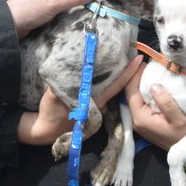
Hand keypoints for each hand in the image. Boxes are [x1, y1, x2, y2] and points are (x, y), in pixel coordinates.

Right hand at [17, 55, 142, 145]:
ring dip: (115, 77)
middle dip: (126, 72)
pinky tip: (104, 75)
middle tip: (134, 55)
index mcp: (94, 101)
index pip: (116, 85)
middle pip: (117, 86)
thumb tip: (70, 68)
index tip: (138, 60)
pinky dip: (106, 84)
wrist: (46, 131)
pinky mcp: (92, 110)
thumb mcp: (53, 96)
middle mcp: (99, 105)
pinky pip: (103, 94)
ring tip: (120, 60)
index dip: (128, 73)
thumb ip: (64, 84)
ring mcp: (97, 108)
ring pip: (110, 90)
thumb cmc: (50, 112)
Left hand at [123, 67, 185, 149]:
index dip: (134, 75)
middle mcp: (136, 119)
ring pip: (134, 96)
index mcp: (140, 118)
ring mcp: (140, 120)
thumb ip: (166, 103)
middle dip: (135, 76)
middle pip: (130, 92)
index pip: (130, 91)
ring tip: (147, 68)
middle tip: (144, 62)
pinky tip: (150, 80)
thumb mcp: (179, 120)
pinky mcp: (145, 120)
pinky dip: (144, 89)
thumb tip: (154, 86)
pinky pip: (140, 101)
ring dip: (140, 82)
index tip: (142, 61)